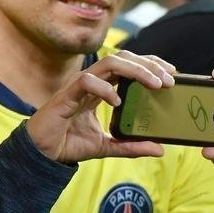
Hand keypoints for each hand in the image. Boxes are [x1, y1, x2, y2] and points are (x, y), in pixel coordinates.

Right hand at [26, 51, 174, 162]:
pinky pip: (87, 81)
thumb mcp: (108, 147)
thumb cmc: (69, 143)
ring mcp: (78, 86)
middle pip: (123, 58)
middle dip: (149, 64)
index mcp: (101, 88)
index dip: (150, 64)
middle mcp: (92, 81)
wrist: (42, 154)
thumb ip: (131, 146)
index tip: (171, 74)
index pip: (128, 65)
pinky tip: (117, 101)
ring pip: (110, 63)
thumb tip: (159, 149)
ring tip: (154, 84)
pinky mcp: (67, 95)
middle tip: (170, 78)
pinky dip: (104, 89)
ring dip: (136, 70)